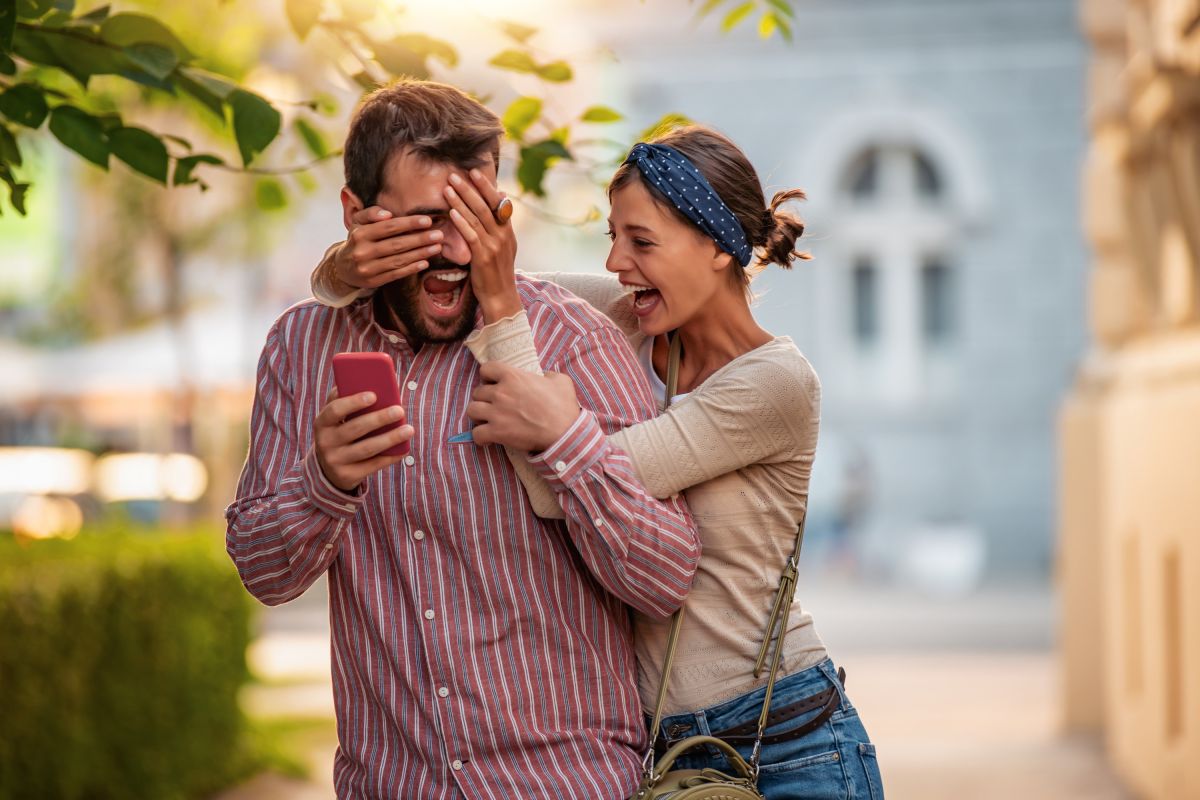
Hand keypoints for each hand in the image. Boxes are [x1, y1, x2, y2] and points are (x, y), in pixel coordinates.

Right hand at [314, 388, 413, 491]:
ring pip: (367, 448)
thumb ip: (343, 400)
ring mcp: (335, 461)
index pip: (335, 410)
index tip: (374, 396)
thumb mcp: (334, 419)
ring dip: (390, 438)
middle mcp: (325, 442)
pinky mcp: (347, 476)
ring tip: (409, 429)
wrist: (327, 468)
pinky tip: (403, 449)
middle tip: (399, 410)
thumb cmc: (338, 433)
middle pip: (355, 428)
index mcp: (322, 423)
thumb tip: (369, 382)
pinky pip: (373, 465)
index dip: (354, 402)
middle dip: (379, 418)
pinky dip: (390, 456)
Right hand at [333, 207, 445, 290]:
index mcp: (359, 234)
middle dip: (420, 239)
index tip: (428, 221)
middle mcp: (362, 252)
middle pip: (396, 244)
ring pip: (398, 260)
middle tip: (439, 235)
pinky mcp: (373, 281)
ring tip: (437, 247)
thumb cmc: (357, 240)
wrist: (342, 268)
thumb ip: (370, 213)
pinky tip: (425, 262)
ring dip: (420, 254)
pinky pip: (396, 274)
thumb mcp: (358, 223)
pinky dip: (412, 268)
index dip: (409, 223)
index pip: (388, 227)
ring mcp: (367, 269)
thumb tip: (387, 214)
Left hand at [443, 170, 521, 321]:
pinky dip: (461, 222)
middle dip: (469, 189)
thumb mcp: (504, 244)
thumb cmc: (497, 270)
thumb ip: (501, 222)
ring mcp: (494, 246)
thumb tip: (501, 194)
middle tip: (454, 175)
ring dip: (461, 201)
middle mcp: (503, 236)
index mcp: (508, 231)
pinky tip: (451, 212)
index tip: (474, 172)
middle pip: (485, 206)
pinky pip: (471, 236)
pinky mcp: (483, 257)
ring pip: (476, 218)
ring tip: (448, 187)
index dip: (486, 186)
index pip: (498, 202)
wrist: (500, 296)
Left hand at [467, 362, 581, 450]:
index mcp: (513, 376)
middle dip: (484, 398)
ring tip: (487, 420)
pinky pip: (476, 434)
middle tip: (494, 405)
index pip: (486, 369)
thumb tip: (544, 376)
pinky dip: (480, 437)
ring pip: (472, 410)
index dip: (488, 376)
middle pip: (477, 392)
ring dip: (478, 415)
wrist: (564, 432)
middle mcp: (501, 392)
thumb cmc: (563, 407)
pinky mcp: (496, 432)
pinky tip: (488, 438)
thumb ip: (549, 374)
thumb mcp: (561, 381)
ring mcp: (496, 412)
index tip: (493, 383)